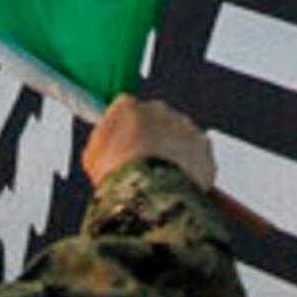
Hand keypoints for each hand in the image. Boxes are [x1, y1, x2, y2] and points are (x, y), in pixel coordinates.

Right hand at [84, 97, 214, 194]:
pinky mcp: (203, 145)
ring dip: (173, 153)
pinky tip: (178, 185)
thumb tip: (105, 144)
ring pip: (178, 136)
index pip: (125, 111)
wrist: (150, 191)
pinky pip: (197, 155)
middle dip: (152, 140)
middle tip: (143, 166)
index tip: (124, 145)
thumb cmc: (118, 174)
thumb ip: (102, 142)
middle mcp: (158, 109)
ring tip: (161, 180)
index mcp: (126, 106)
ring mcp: (184, 125)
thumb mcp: (93, 158)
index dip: (125, 132)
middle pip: (155, 121)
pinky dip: (191, 167)